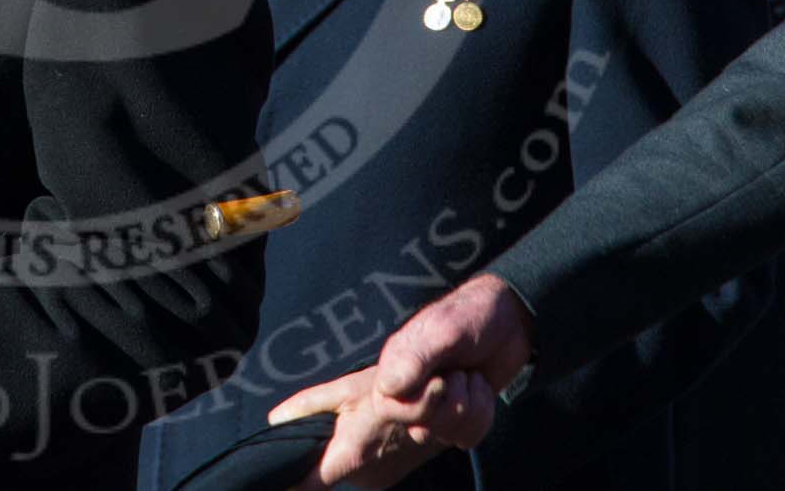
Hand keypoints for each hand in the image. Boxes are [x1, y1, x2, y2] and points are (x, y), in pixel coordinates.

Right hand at [271, 272, 531, 479]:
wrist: (510, 322)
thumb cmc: (465, 317)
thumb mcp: (440, 330)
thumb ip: (413, 359)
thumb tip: (390, 389)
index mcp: (376, 377)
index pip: (319, 413)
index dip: (297, 447)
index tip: (275, 468)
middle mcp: (392, 401)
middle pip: (400, 433)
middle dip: (434, 408)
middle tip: (452, 376)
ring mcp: (422, 416)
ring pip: (440, 434)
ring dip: (465, 404)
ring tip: (464, 373)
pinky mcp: (449, 426)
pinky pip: (466, 438)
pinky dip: (482, 413)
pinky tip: (477, 388)